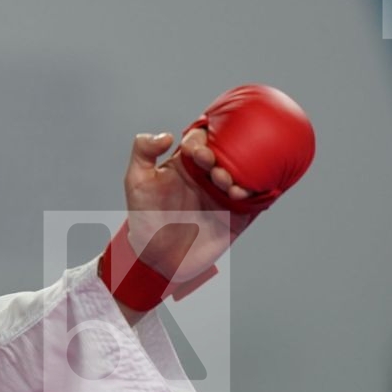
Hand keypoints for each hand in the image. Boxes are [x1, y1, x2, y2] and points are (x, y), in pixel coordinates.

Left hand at [119, 84, 315, 287]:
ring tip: (224, 183)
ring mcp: (224, 193)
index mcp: (187, 163)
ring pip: (244, 172)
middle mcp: (208, 174)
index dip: (202, 140)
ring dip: (239, 172)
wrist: (158, 257)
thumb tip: (167, 135)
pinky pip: (255, 196)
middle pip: (227, 152)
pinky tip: (239, 194)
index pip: (202, 139)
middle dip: (224, 155)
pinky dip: (253, 191)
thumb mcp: (136, 182)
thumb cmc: (145, 218)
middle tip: (212, 169)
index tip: (196, 152)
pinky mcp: (238, 213)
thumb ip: (142, 151)